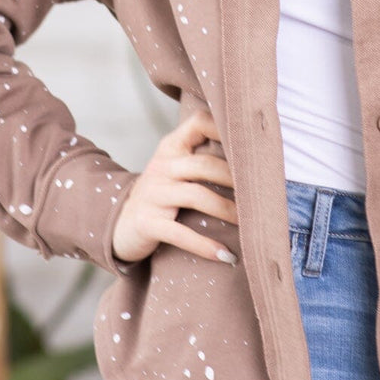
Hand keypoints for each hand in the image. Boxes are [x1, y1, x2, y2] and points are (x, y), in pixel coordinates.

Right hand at [111, 108, 239, 266]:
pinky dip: (206, 245)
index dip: (224, 127)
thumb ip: (203, 155)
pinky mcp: (148, 223)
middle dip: (235, 178)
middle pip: (204, 164)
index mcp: (172, 147)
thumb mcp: (175, 167)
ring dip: (227, 210)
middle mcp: (162, 166)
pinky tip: (226, 256)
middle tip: (261, 191)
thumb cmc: (161, 193)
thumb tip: (253, 155)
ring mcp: (153, 194)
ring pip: (197, 196)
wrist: (119, 223)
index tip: (251, 140)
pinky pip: (181, 234)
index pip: (198, 123)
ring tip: (250, 222)